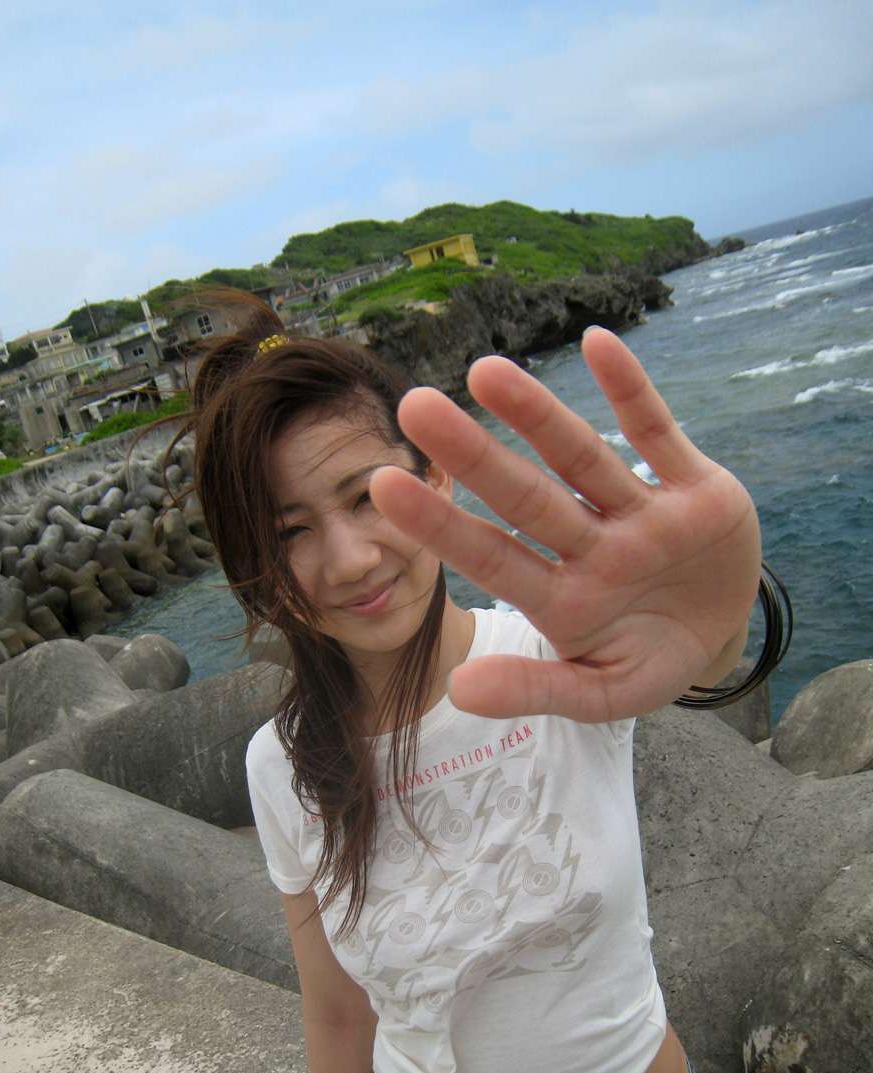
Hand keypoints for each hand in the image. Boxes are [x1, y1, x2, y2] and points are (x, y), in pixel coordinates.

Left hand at [369, 327, 760, 722]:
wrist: (724, 636)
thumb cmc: (650, 661)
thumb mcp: (603, 693)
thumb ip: (536, 689)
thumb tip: (458, 691)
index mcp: (563, 597)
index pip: (493, 557)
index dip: (442, 523)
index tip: (384, 484)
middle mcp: (591, 546)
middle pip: (526, 497)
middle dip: (474, 455)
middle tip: (413, 406)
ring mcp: (639, 513)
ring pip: (581, 457)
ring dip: (538, 413)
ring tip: (484, 370)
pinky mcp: (694, 488)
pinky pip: (659, 432)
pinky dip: (632, 390)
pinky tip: (597, 343)